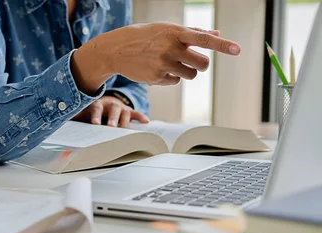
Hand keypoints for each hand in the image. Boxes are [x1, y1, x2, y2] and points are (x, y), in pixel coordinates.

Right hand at [72, 23, 240, 92]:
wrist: (117, 50)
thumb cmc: (145, 36)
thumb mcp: (167, 29)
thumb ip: (192, 33)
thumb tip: (216, 33)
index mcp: (176, 32)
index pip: (204, 38)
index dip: (222, 45)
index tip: (237, 49)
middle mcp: (171, 48)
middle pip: (202, 64)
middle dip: (201, 65)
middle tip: (193, 61)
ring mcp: (163, 64)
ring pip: (190, 75)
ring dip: (186, 71)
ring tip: (171, 63)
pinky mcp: (156, 78)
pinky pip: (175, 81)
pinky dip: (171, 77)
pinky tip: (157, 69)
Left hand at [73, 96, 149, 127]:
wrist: (101, 100)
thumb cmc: (90, 110)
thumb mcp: (80, 111)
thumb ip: (71, 116)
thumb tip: (56, 122)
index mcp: (97, 104)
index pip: (96, 108)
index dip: (96, 115)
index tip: (95, 123)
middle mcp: (109, 104)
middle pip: (113, 109)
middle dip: (113, 118)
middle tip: (111, 127)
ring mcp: (119, 107)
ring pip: (124, 111)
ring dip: (125, 120)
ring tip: (125, 129)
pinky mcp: (127, 111)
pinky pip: (135, 113)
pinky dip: (140, 117)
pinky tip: (146, 122)